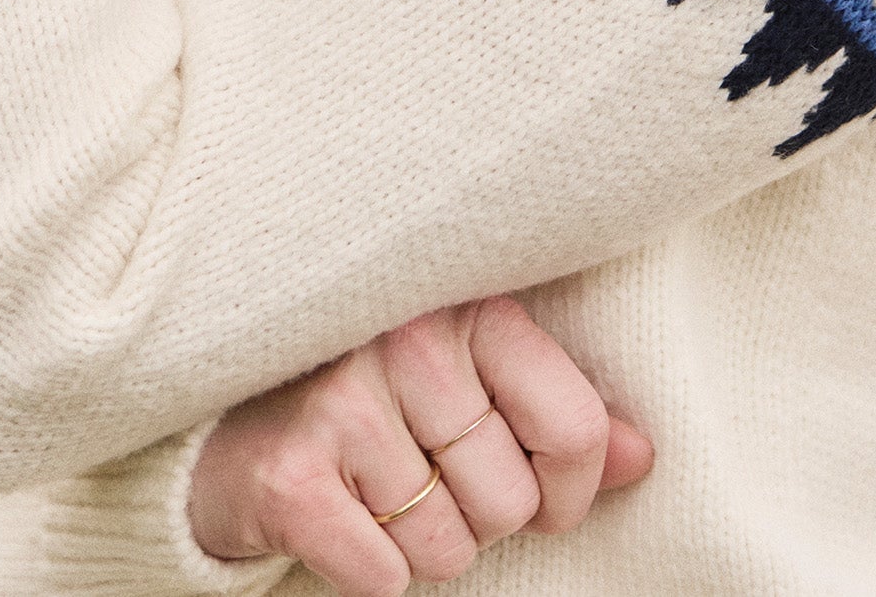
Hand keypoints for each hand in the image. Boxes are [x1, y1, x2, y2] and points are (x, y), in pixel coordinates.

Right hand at [187, 296, 653, 592]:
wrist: (233, 420)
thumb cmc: (382, 399)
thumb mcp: (476, 382)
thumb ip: (560, 417)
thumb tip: (641, 458)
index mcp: (472, 306)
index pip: (572, 428)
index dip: (567, 492)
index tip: (536, 493)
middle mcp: (411, 338)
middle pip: (510, 503)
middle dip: (476, 517)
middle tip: (423, 476)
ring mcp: (346, 398)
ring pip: (447, 548)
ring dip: (418, 545)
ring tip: (378, 489)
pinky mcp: (293, 470)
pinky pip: (383, 578)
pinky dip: (369, 572)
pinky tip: (342, 516)